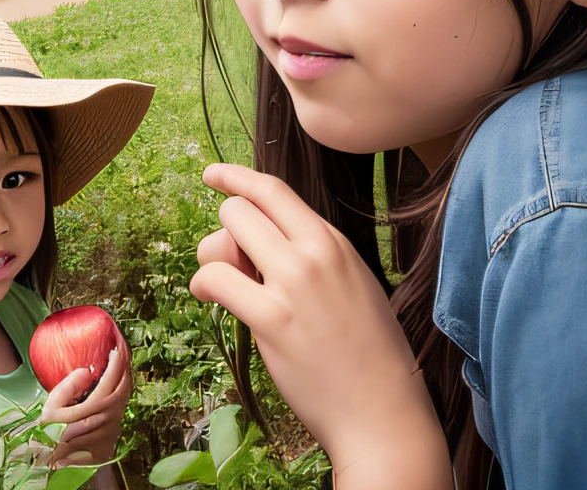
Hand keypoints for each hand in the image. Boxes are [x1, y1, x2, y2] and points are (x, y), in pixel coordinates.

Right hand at [39, 344, 130, 468]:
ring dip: (125, 379)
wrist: (53, 461)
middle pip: (124, 387)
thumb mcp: (53, 405)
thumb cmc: (50, 430)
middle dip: (125, 367)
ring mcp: (113, 429)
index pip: (111, 380)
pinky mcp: (113, 435)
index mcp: (94, 409)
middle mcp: (109, 418)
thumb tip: (88, 372)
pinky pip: (121, 409)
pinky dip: (122, 392)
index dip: (115, 363)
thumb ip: (70, 385)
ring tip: (122, 363)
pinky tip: (119, 384)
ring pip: (125, 399)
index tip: (116, 348)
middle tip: (122, 350)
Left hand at [189, 163, 450, 487]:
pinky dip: (203, 286)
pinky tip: (208, 299)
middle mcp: (315, 253)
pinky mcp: (272, 320)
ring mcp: (294, 284)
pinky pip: (215, 279)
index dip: (237, 178)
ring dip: (210, 257)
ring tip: (222, 286)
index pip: (275, 191)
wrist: (383, 411)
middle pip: (241, 208)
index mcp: (334, 242)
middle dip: (223, 231)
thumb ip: (312, 259)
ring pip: (224, 235)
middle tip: (230, 264)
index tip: (213, 175)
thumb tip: (260, 245)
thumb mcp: (352, 286)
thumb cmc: (368, 356)